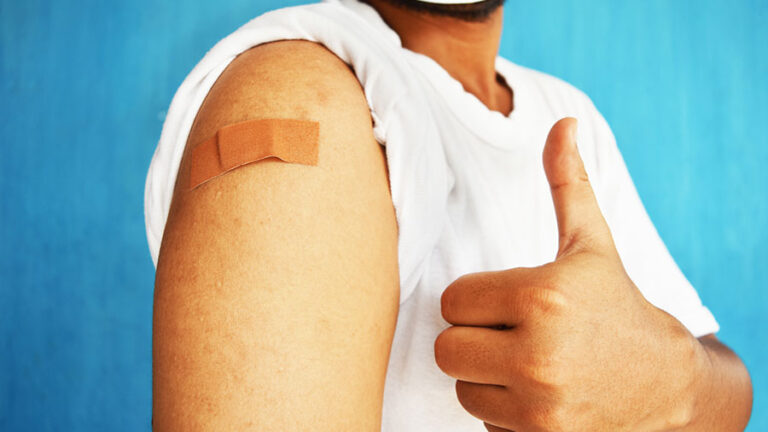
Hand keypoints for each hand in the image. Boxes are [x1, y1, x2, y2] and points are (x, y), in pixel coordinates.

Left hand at [435, 118, 709, 430]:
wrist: (667, 385)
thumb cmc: (617, 307)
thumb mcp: (592, 245)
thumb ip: (567, 185)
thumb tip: (562, 123)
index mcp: (542, 296)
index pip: (453, 300)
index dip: (475, 300)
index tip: (508, 302)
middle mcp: (538, 354)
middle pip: (447, 347)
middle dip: (473, 338)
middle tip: (512, 334)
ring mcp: (539, 406)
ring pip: (462, 387)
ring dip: (485, 377)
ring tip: (528, 364)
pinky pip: (483, 421)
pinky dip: (501, 410)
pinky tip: (538, 396)